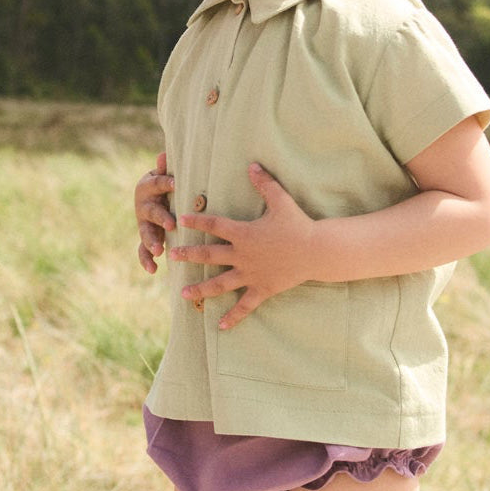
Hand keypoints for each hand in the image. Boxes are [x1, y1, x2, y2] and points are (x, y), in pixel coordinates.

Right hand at [135, 153, 175, 273]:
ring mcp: (144, 223)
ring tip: (159, 250)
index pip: (157, 183)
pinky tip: (153, 270)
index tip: (176, 183)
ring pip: (145, 233)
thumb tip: (164, 154)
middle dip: (160, 218)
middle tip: (171, 225)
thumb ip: (165, 168)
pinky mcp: (146, 237)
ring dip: (152, 241)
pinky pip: (142, 250)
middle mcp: (143, 205)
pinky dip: (146, 260)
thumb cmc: (167, 183)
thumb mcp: (165, 173)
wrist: (156, 196)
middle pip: (150, 212)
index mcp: (147, 186)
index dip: (166, 183)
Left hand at [171, 162, 316, 328]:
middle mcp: (243, 255)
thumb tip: (252, 164)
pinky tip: (219, 327)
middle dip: (189, 255)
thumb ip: (265, 183)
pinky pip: (245, 306)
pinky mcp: (262, 289)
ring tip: (182, 293)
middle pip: (210, 255)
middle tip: (171, 256)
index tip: (181, 218)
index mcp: (244, 233)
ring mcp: (251, 274)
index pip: (214, 225)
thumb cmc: (298, 225)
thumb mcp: (281, 202)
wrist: (318, 252)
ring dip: (201, 288)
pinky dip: (233, 317)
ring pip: (221, 283)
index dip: (197, 220)